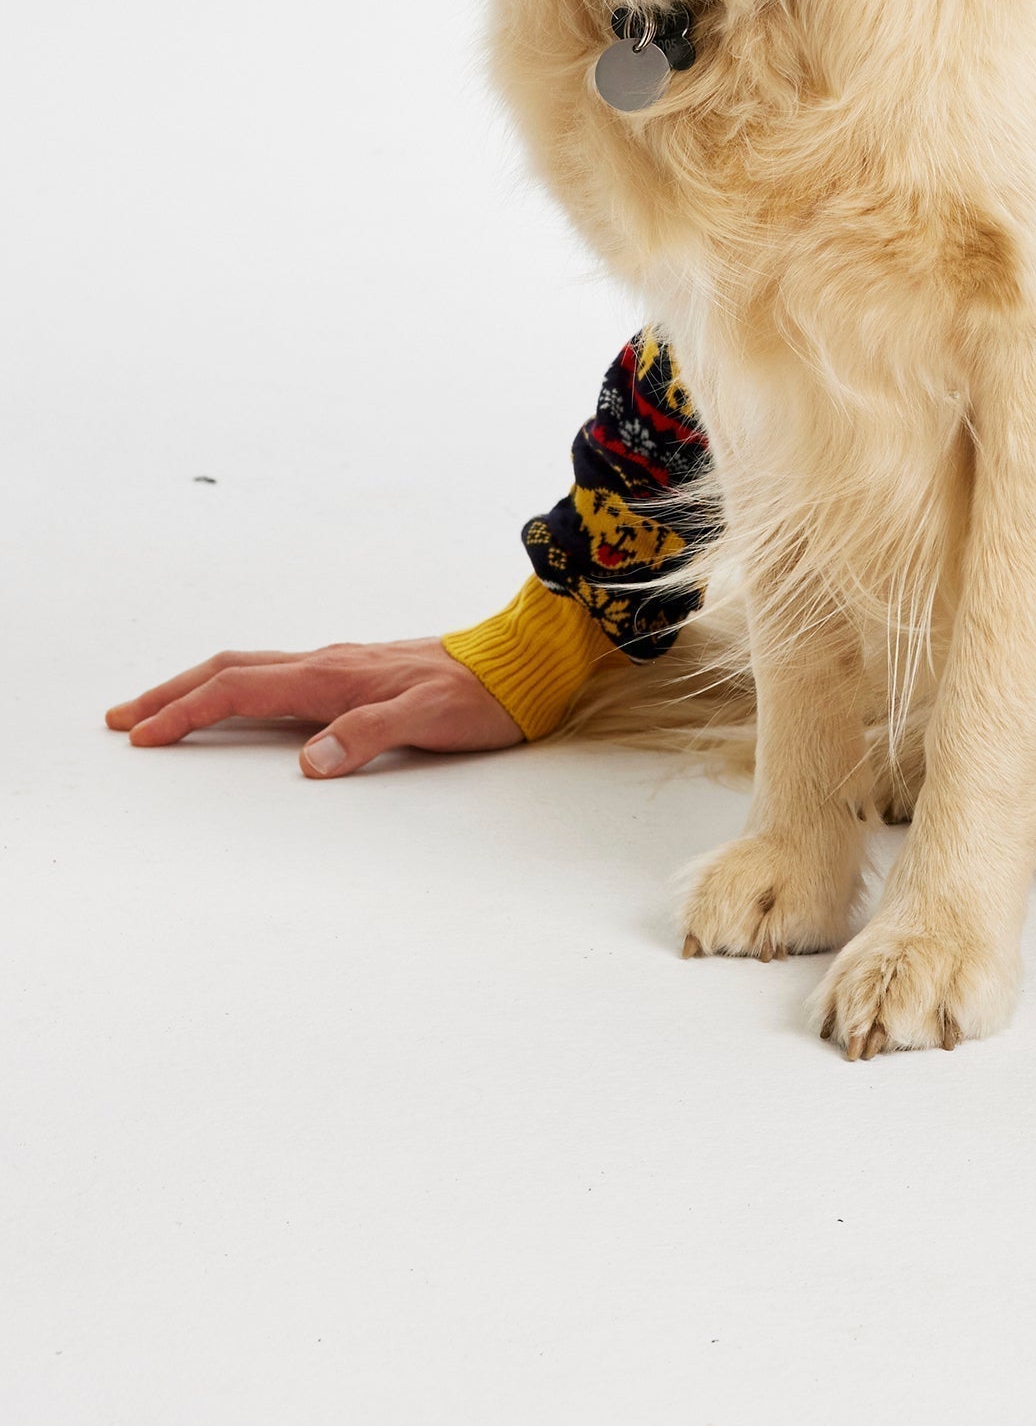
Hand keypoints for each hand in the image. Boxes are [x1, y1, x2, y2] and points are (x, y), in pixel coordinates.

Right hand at [106, 636, 522, 772]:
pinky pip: (277, 676)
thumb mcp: (430, 720)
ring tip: (162, 710)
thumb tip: (310, 763)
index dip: (186, 713)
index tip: (140, 735)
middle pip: (230, 670)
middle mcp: (328, 663)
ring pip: (251, 669)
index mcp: (333, 675)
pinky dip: (237, 688)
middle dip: (172, 694)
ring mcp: (340, 664)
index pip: (239, 691)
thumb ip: (369, 737)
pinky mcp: (355, 673)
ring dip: (200, 688)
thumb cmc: (480, 696)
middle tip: (122, 718)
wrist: (522, 663)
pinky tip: (238, 704)